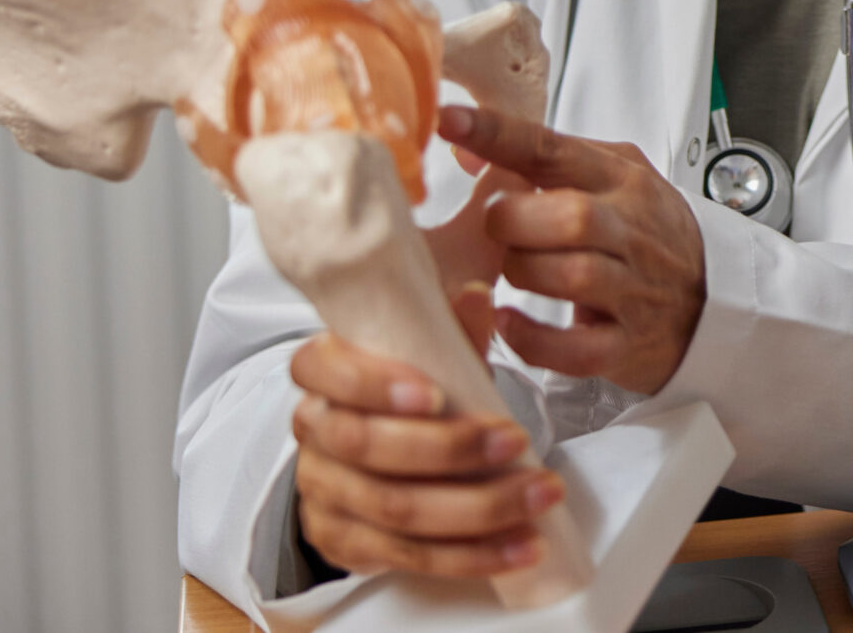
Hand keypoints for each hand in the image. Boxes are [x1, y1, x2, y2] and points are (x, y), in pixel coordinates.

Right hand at [289, 323, 562, 578]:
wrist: (381, 454)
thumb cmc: (411, 389)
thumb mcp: (431, 353)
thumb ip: (450, 330)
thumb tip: (475, 295)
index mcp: (322, 371)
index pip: (325, 371)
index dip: (375, 385)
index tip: (436, 394)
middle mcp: (314, 431)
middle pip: (367, 446)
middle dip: (450, 448)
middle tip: (516, 440)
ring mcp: (324, 492)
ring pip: (394, 508)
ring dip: (478, 507)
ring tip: (538, 494)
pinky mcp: (345, 543)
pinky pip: (408, 556)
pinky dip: (471, 553)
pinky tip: (520, 545)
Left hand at [437, 103, 708, 394]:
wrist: (715, 298)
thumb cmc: (648, 233)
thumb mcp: (610, 177)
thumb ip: (543, 159)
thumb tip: (464, 145)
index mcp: (620, 181)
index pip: (553, 148)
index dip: (498, 134)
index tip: (450, 122)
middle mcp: (629, 231)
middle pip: (570, 217)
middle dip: (513, 221)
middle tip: (498, 227)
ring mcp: (632, 291)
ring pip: (572, 277)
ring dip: (524, 273)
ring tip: (516, 270)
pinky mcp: (626, 345)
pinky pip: (576, 348)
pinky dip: (533, 340)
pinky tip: (511, 324)